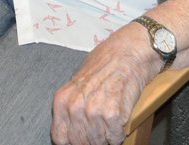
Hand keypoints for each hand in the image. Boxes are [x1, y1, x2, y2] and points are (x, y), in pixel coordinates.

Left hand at [51, 24, 158, 144]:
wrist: (128, 52)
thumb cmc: (105, 65)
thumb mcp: (77, 84)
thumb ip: (71, 107)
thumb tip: (70, 130)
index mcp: (62, 100)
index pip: (60, 138)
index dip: (72, 141)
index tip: (81, 137)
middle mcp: (74, 107)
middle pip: (80, 142)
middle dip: (91, 139)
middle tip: (100, 127)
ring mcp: (93, 111)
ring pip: (98, 142)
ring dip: (106, 136)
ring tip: (110, 120)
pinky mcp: (112, 115)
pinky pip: (115, 138)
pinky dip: (119, 133)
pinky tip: (119, 118)